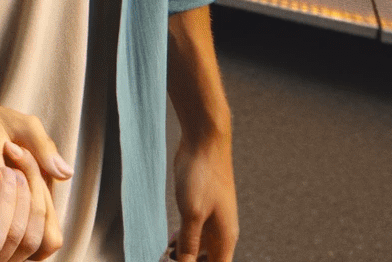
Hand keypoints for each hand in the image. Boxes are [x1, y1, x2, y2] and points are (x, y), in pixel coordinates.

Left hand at [171, 135, 236, 261]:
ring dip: (184, 255)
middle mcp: (222, 231)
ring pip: (200, 248)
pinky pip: (193, 232)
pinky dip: (183, 241)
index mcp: (226, 237)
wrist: (204, 142)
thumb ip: (189, 244)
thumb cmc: (203, 175)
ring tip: (165, 256)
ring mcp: (211, 218)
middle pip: (209, 260)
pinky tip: (170, 244)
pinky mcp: (200, 207)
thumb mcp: (192, 214)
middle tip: (167, 260)